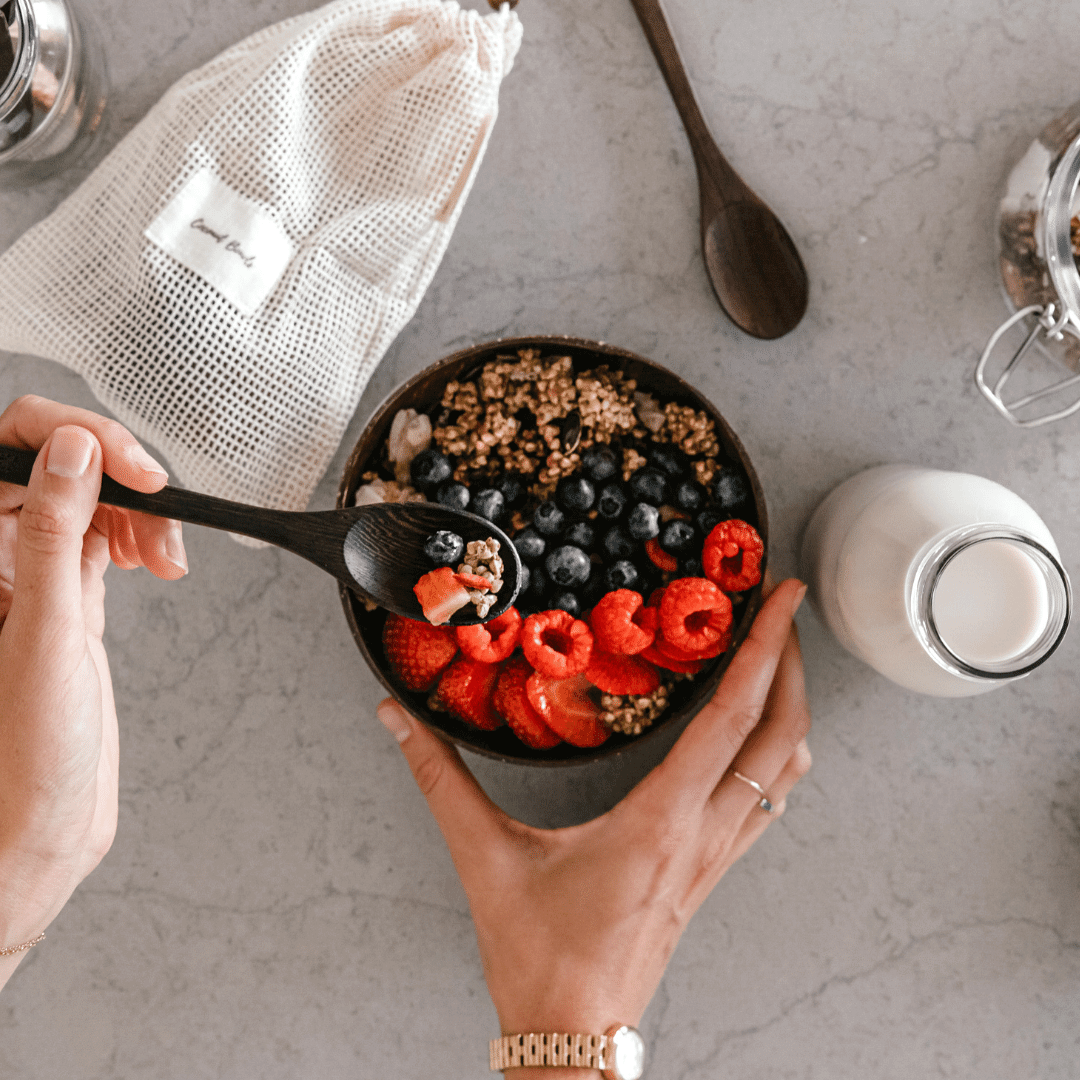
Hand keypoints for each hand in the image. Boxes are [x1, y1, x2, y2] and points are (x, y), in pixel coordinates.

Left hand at [0, 395, 186, 989]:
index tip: (127, 464)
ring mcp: (32, 576)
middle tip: (159, 501)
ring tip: (164, 552)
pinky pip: (103, 540)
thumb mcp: (43, 631)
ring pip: (87, 500)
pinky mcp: (68, 600)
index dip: (70, 438)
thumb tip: (73, 450)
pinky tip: (158, 558)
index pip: (8, 448)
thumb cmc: (20, 756)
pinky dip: (140, 537)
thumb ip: (53, 533)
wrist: (36, 829)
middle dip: (115, 470)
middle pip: (56, 466)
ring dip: (136, 508)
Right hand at [376, 578, 810, 1076]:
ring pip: (785, 773)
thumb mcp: (483, 855)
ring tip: (778, 658)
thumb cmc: (538, 956)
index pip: (731, 716)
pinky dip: (774, 755)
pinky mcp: (710, 872)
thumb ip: (439, 778)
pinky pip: (767, 804)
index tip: (782, 598)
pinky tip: (756, 736)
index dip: (765, 649)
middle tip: (783, 607)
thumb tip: (398, 719)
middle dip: (793, 662)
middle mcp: (702, 834)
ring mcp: (714, 857)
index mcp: (659, 820)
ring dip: (791, 707)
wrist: (571, 1034)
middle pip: (780, 734)